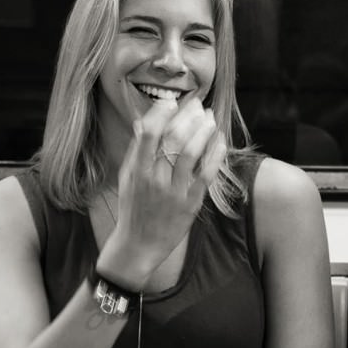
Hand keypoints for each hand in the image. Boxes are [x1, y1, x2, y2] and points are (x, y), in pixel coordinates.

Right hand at [102, 96, 225, 284]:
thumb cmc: (132, 208)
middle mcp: (155, 180)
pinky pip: (206, 174)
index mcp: (137, 171)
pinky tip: (220, 141)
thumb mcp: (127, 178)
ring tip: (210, 118)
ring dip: (203, 132)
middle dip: (188, 118)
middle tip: (197, 105)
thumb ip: (136, 150)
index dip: (161, 114)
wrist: (139, 245)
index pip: (149, 135)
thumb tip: (144, 121)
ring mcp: (174, 192)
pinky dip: (215, 155)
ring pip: (191, 154)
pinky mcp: (191, 203)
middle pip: (173, 140)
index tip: (171, 102)